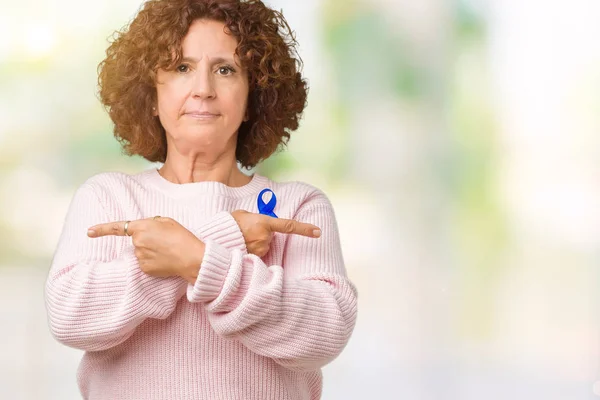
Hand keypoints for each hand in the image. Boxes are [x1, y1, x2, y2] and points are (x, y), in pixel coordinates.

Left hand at [87, 217, 203, 283]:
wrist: (191, 257)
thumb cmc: (182, 237)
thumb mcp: (168, 221)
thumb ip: (152, 223)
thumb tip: (146, 230)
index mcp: (142, 227)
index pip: (117, 227)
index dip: (101, 229)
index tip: (89, 232)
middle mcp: (137, 242)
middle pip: (137, 240)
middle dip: (147, 239)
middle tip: (165, 241)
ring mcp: (140, 257)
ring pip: (141, 252)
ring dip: (151, 251)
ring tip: (168, 251)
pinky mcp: (145, 269)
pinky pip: (146, 263)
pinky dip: (154, 262)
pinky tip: (166, 260)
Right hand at [231, 210, 320, 257]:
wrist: (214, 239)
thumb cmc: (228, 225)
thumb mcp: (243, 215)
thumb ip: (256, 218)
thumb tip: (261, 224)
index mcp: (264, 222)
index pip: (289, 226)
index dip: (305, 229)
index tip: (318, 232)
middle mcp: (265, 237)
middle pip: (271, 237)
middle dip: (263, 234)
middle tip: (246, 232)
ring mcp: (260, 249)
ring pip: (264, 246)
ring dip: (256, 243)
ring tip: (241, 240)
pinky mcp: (254, 259)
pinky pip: (257, 255)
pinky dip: (251, 252)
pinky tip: (240, 248)